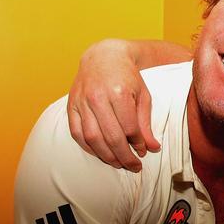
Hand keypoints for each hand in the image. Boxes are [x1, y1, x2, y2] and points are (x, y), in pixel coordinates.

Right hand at [67, 39, 158, 171]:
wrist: (104, 57)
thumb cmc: (127, 77)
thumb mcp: (143, 96)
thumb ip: (146, 124)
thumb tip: (152, 148)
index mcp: (118, 93)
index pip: (129, 128)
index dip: (137, 144)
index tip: (143, 152)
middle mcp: (97, 97)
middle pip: (111, 136)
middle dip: (124, 156)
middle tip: (134, 166)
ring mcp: (81, 102)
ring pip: (92, 138)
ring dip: (106, 156)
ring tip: (119, 163)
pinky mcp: (71, 106)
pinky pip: (77, 133)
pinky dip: (89, 147)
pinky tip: (101, 153)